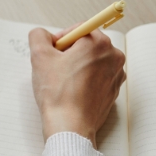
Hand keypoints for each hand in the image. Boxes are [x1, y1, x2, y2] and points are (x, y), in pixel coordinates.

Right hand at [29, 25, 125, 146]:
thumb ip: (39, 36)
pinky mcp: (114, 91)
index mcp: (98, 43)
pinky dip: (84, 80)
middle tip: (54, 68)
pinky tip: (72, 92)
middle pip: (87, 44)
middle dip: (69, 53)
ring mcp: (116, 75)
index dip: (60, 39)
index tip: (52, 53)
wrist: (70, 126)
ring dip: (77, 66)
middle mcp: (113, 56)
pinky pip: (97, 77)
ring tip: (63, 82)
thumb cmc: (57, 93)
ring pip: (92, 61)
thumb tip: (43, 35)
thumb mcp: (39, 56)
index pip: (78, 29)